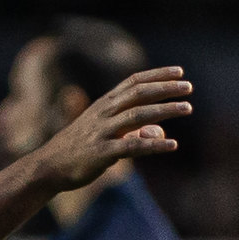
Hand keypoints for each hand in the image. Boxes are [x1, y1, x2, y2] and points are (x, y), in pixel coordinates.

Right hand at [33, 67, 192, 190]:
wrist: (50, 166)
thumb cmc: (82, 148)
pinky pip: (133, 147)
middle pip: (139, 94)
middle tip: (188, 87)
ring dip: (165, 111)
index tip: (179, 72)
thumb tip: (160, 131)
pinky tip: (173, 145)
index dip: (157, 75)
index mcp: (105, 104)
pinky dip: (154, 145)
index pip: (134, 82)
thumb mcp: (109, 134)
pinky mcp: (102, 152)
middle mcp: (105, 112)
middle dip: (165, 89)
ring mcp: (103, 131)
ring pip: (138, 115)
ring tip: (187, 108)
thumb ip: (136, 132)